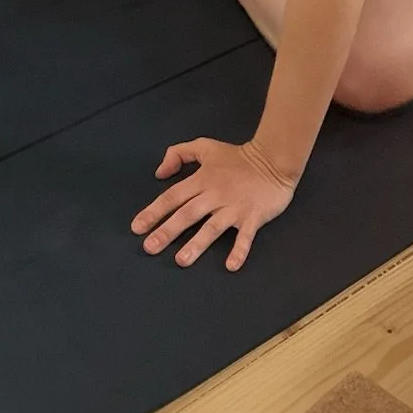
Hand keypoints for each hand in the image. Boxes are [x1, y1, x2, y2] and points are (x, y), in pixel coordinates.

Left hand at [132, 137, 297, 270]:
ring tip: (181, 260)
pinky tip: (231, 266)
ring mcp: (234, 208)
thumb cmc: (237, 157)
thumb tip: (159, 172)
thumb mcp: (205, 146)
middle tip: (150, 248)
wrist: (274, 159)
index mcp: (202, 180)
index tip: (137, 228)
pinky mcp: (252, 217)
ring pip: (212, 227)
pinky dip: (239, 250)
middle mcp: (214, 195)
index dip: (154, 212)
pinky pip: (245, 236)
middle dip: (167, 231)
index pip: (173, 197)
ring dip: (197, 244)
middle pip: (187, 214)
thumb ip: (179, 154)